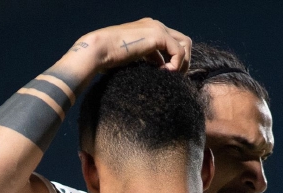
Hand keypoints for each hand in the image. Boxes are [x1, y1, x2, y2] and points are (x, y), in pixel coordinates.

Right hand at [72, 17, 191, 73]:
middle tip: (176, 77)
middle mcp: (155, 25)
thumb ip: (145, 60)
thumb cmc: (107, 58)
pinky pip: (178, 51)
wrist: (98, 50)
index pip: (171, 42)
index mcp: (148, 29)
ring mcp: (157, 28)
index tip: (167, 75)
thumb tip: (157, 70)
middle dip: (183, 60)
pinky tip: (166, 73)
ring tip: (172, 76)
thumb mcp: (131, 58)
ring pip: (185, 44)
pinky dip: (177, 64)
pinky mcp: (158, 35)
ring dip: (183, 62)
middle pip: (183, 41)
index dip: (173, 59)